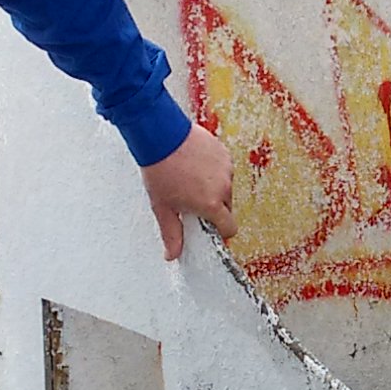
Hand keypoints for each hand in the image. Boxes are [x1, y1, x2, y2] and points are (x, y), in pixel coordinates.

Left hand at [140, 125, 235, 262]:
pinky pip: (223, 169)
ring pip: (225, 187)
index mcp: (211, 204)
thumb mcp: (162, 207)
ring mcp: (226, 168)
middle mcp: (224, 187)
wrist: (160, 135)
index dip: (220, 231)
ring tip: (189, 178)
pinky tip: (194, 165)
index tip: (208, 227)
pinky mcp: (223, 153)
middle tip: (191, 200)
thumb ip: (171, 234)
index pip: (230, 228)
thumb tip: (172, 254)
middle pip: (226, 207)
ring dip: (213, 187)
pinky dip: (212, 170)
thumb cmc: (160, 169)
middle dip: (213, 208)